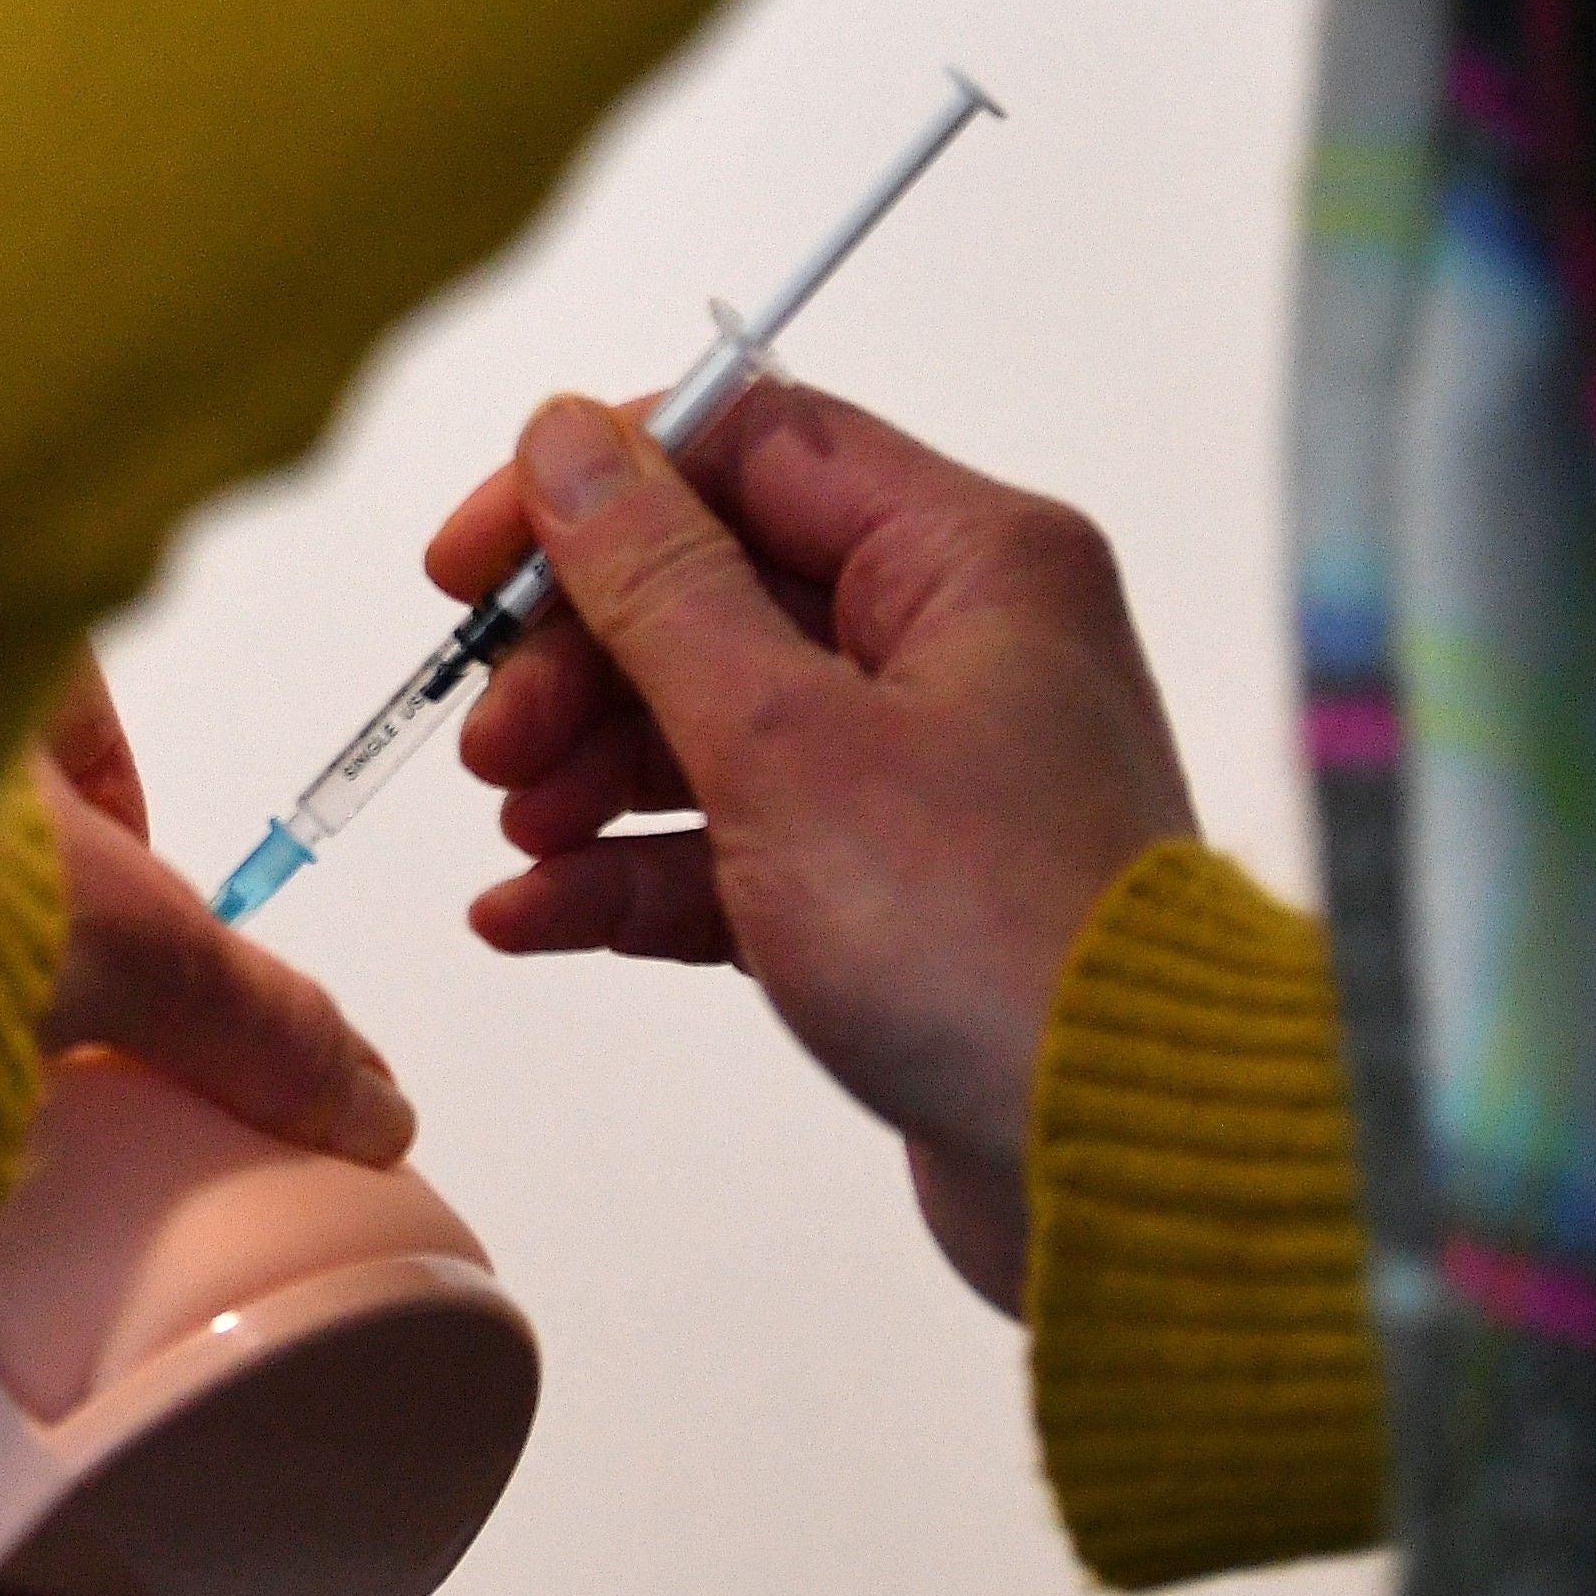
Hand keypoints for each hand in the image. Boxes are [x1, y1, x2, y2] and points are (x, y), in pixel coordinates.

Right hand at [423, 384, 1193, 1309]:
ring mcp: (928, 770)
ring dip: (591, 768)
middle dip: (578, 661)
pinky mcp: (895, 889)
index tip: (470, 566)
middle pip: (713, 587)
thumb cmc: (989, 936)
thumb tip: (568, 438)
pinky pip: (735, 840)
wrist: (1125, 1157)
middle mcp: (959, 643)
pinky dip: (634, 868)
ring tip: (519, 833)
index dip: (589, 493)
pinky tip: (535, 913)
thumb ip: (657, 581)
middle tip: (491, 741)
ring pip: (711, 719)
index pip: (746, 447)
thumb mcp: (781, 738)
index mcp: (969, 560)